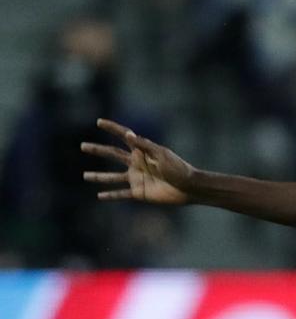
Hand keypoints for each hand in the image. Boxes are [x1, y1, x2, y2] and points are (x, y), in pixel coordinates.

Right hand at [81, 119, 195, 205]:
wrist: (189, 188)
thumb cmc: (178, 168)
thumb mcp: (162, 154)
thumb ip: (145, 146)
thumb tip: (128, 134)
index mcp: (143, 151)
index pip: (125, 137)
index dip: (113, 129)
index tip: (99, 122)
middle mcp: (137, 164)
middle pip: (113, 155)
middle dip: (98, 150)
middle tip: (83, 146)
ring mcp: (137, 178)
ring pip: (112, 177)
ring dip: (99, 177)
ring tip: (85, 176)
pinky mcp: (139, 192)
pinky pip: (121, 194)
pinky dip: (110, 195)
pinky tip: (99, 196)